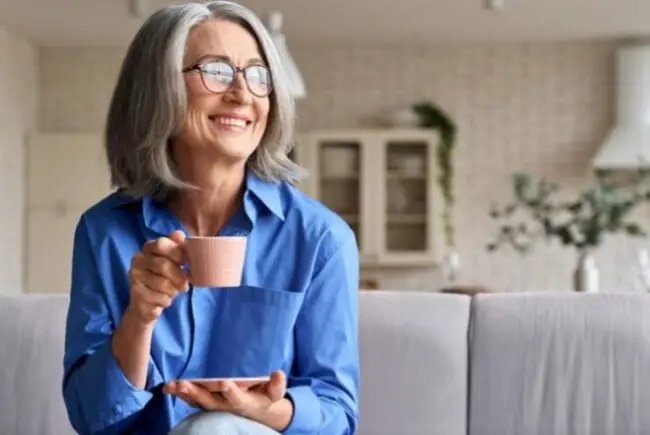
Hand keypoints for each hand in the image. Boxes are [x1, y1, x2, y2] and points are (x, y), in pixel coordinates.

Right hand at [127, 230, 188, 324]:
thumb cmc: (164, 278)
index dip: (177, 253)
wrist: (146, 303)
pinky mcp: (135, 293)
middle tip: (185, 285)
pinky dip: (167, 300)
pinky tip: (164, 299)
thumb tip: (179, 234)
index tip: (186, 263)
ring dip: (174, 290)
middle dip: (179, 277)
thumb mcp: (173, 262)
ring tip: (174, 291)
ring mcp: (134, 276)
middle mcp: (138, 259)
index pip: (160, 244)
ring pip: (162, 283)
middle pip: (163, 265)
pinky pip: (159, 297)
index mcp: (148, 248)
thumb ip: (177, 247)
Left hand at [164, 371, 288, 422]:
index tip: (225, 382)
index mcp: (244, 402)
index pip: (237, 397)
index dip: (231, 391)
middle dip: (197, 393)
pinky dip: (180, 394)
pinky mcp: (207, 403)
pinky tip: (169, 387)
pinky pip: (192, 400)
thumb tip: (278, 373)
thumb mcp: (275, 393)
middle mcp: (226, 406)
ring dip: (184, 394)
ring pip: (197, 401)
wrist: (256, 411)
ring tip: (172, 385)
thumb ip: (277, 385)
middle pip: (210, 401)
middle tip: (185, 384)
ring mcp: (215, 406)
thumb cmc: (265, 397)